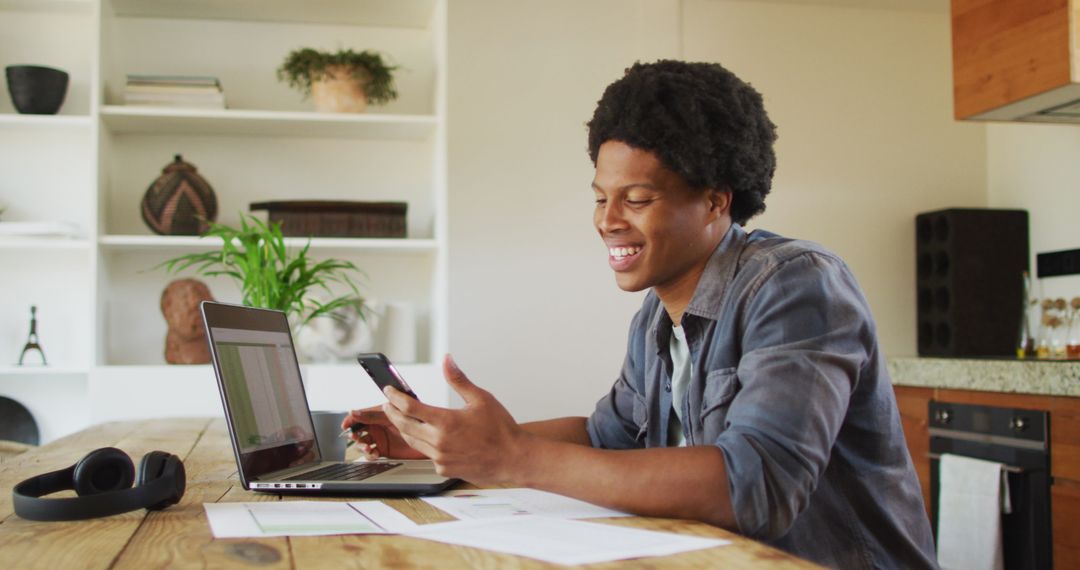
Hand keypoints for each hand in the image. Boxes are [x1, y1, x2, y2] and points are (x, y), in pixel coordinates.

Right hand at [341, 406, 426, 459]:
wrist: (434, 436)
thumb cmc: (419, 420)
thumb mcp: (394, 415)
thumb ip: (375, 413)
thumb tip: (355, 411)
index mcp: (381, 413)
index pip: (362, 414)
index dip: (352, 419)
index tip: (345, 424)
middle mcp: (380, 425)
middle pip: (360, 429)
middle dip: (355, 434)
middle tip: (355, 437)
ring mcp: (382, 438)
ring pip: (364, 442)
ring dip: (362, 445)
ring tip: (368, 447)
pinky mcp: (385, 450)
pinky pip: (372, 453)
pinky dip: (370, 454)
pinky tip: (374, 453)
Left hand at [380, 354, 527, 484]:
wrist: (513, 458)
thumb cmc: (501, 430)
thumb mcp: (481, 399)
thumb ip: (459, 380)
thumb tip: (447, 361)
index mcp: (446, 422)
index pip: (410, 408)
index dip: (395, 397)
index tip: (389, 391)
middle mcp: (439, 442)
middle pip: (405, 425)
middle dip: (393, 413)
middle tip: (388, 404)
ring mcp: (441, 458)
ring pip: (413, 441)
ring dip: (405, 428)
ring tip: (401, 418)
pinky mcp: (444, 469)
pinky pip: (427, 455)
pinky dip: (423, 444)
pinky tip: (427, 437)